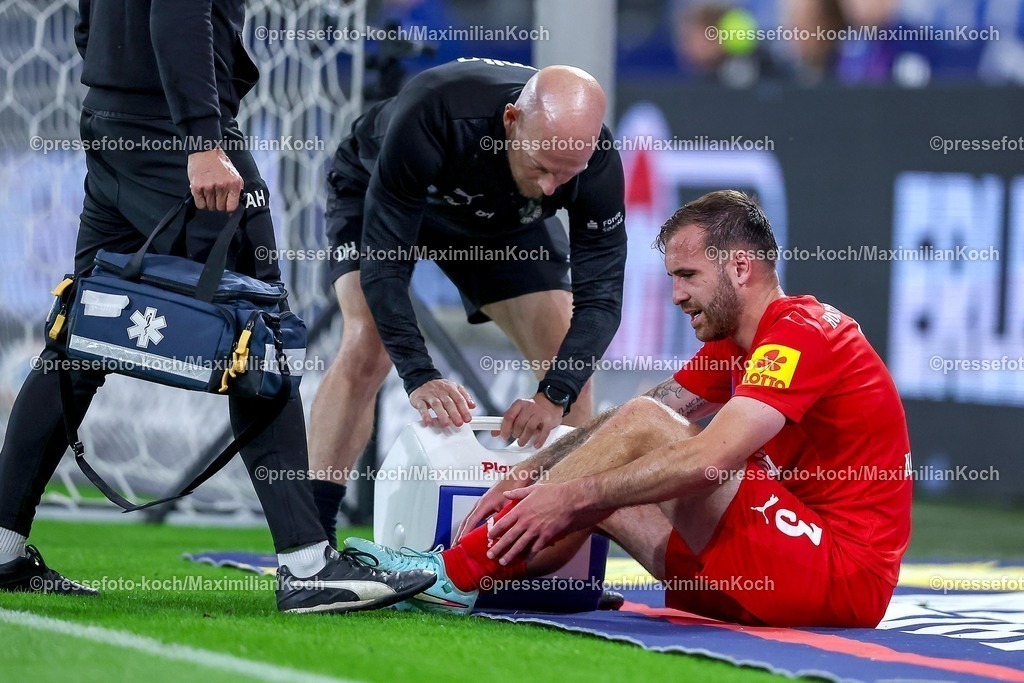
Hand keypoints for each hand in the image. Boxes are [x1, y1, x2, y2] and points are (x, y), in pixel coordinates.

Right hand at [187, 148, 242, 211]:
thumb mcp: (234, 175)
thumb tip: (235, 205)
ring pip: (210, 207)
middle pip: (220, 208)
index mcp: (234, 184)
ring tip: (209, 192)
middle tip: (216, 196)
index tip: (225, 204)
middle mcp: (222, 186)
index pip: (232, 207)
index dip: (228, 207)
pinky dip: (201, 202)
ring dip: (209, 202)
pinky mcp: (197, 187)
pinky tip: (202, 194)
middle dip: (218, 204)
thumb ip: (236, 190)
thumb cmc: (220, 163)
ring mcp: (209, 187)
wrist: (205, 151)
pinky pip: (200, 204)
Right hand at [409, 378, 475, 427]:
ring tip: (446, 424)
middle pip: (448, 402)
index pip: (459, 399)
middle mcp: (440, 391)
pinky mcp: (419, 399)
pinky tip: (429, 421)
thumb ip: (464, 396)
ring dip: (441, 414)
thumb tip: (472, 406)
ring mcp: (429, 395)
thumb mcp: (454, 388)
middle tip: (459, 423)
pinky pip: (422, 407)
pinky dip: (425, 415)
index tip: (467, 419)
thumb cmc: (439, 387)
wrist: (421, 379)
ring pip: (436, 404)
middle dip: (454, 413)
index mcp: (450, 388)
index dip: (464, 409)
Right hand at [454, 467, 535, 541]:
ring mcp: (482, 504)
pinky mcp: (486, 505)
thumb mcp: (508, 506)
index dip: (465, 532)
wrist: (517, 475)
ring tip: (460, 543)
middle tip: (454, 545)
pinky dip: (471, 526)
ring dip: (464, 530)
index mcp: (484, 504)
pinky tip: (473, 534)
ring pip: (470, 519)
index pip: (471, 521)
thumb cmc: (513, 486)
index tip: (459, 542)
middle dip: (459, 533)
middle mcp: (480, 504)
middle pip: (466, 520)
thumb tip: (497, 534)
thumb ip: (501, 519)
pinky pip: (475, 517)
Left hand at [486, 480, 609, 565]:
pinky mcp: (546, 536)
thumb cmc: (552, 492)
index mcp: (520, 510)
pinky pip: (535, 548)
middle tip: (490, 555)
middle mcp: (525, 522)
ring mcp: (535, 530)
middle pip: (508, 537)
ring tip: (503, 562)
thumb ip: (518, 493)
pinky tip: (525, 559)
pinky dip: (529, 555)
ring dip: (510, 555)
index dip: (495, 531)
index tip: (489, 537)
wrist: (569, 500)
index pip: (503, 523)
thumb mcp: (533, 489)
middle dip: (498, 548)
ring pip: (520, 546)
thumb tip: (506, 493)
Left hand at [495, 393, 563, 447]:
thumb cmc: (533, 409)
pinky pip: (543, 432)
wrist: (551, 402)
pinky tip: (535, 444)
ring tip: (522, 442)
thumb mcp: (519, 411)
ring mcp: (540, 413)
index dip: (505, 428)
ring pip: (529, 428)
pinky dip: (538, 440)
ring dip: (524, 438)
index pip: (509, 416)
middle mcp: (529, 407)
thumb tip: (495, 432)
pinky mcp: (549, 420)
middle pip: (519, 423)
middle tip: (516, 437)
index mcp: (519, 404)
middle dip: (515, 434)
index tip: (504, 435)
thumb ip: (508, 421)